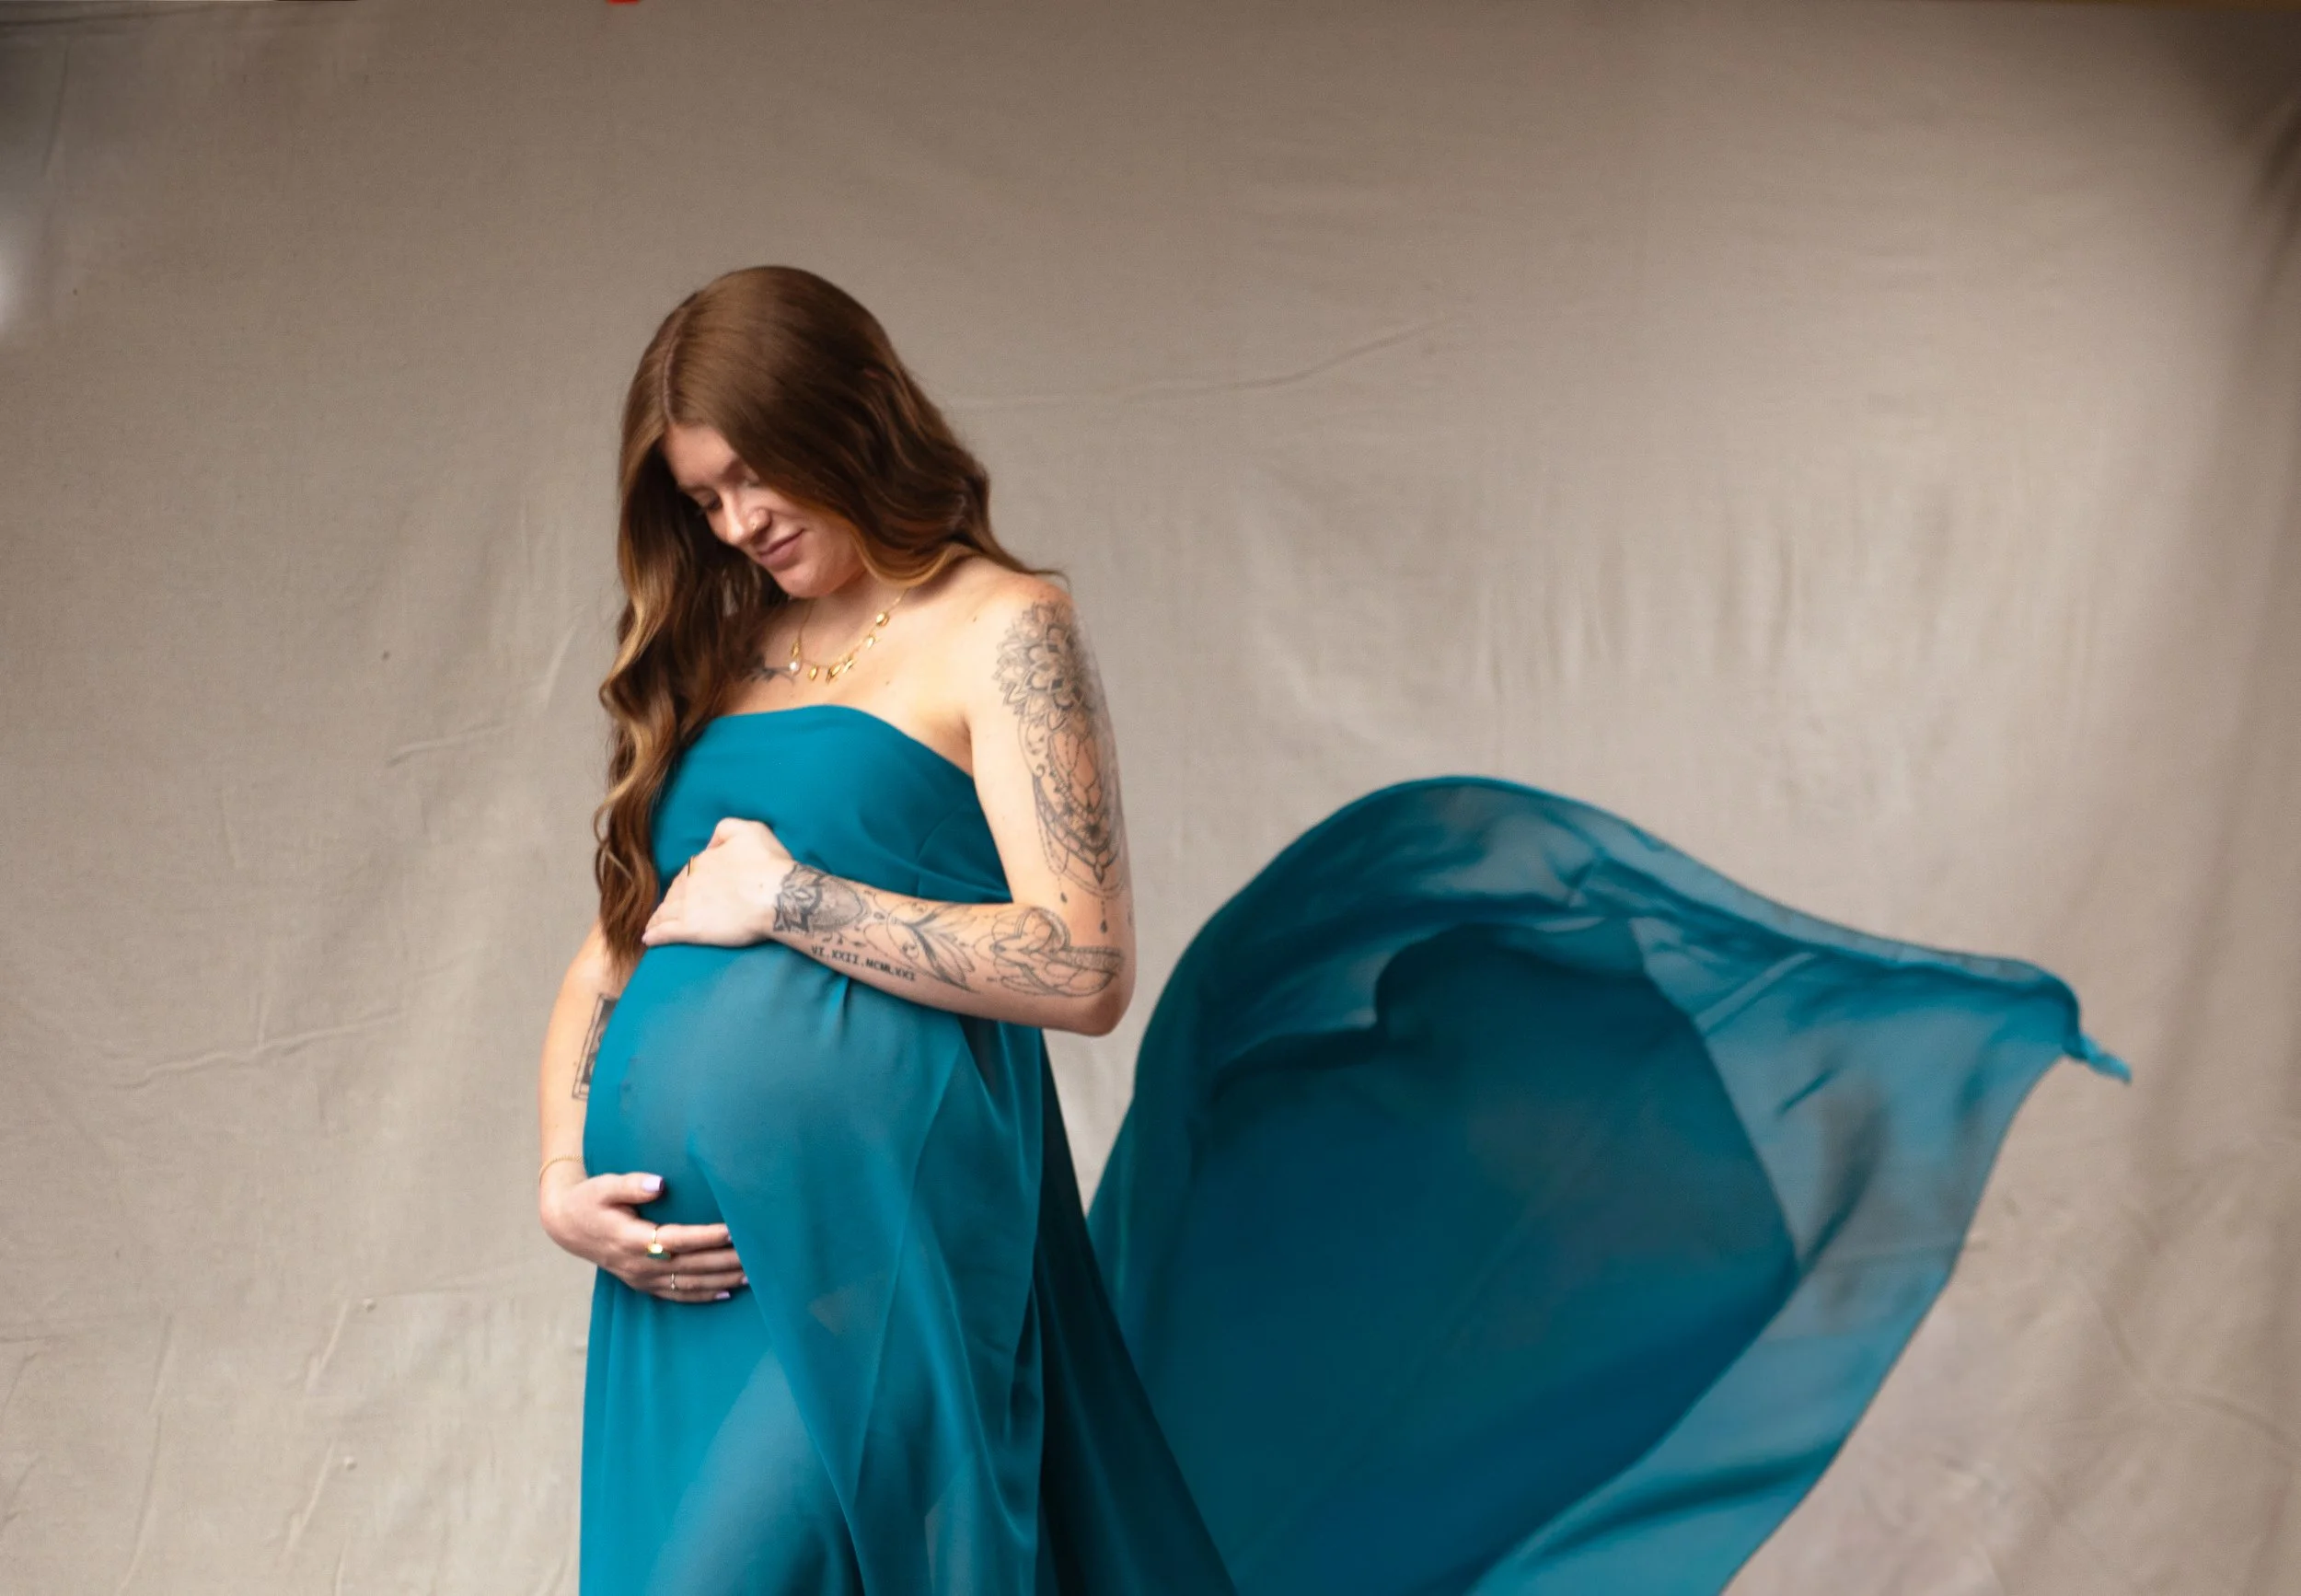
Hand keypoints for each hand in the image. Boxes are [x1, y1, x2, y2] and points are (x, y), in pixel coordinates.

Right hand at [539, 1166, 748, 1303]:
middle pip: (690, 1266)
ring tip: (752, 1274)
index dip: (707, 1236)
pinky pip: (676, 1295)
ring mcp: (641, 1278)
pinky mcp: (642, 1284)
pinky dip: (702, 1295)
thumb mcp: (604, 1186)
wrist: (568, 1226)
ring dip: (721, 1280)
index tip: (734, 1230)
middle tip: (758, 1255)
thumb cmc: (591, 1200)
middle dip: (725, 1261)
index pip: (678, 1239)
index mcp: (632, 1239)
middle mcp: (639, 1264)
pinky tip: (726, 1292)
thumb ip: (631, 1185)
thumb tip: (659, 1184)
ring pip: (688, 1284)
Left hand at [642, 817, 793, 947]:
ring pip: (666, 912)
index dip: (688, 880)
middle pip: (674, 891)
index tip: (691, 889)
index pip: (688, 871)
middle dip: (672, 899)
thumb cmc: (768, 863)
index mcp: (702, 861)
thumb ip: (724, 830)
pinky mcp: (691, 929)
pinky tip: (649, 939)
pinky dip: (655, 935)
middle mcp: (690, 882)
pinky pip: (665, 932)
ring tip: (654, 925)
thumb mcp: (750, 830)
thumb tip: (710, 844)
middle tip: (672, 909)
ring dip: (659, 917)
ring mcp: (687, 906)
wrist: (777, 895)